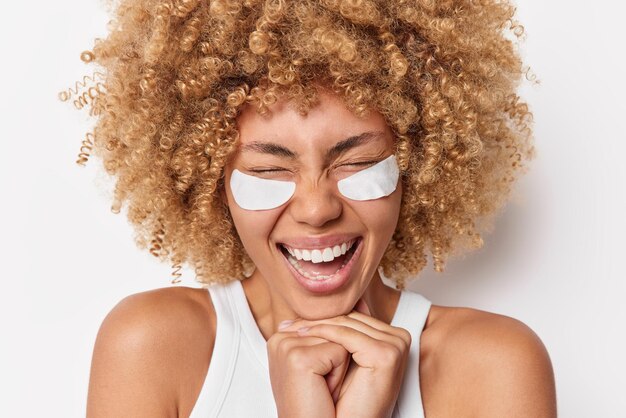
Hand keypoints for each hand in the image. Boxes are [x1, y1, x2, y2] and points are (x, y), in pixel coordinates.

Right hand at [267, 324, 350, 417]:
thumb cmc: (326, 406)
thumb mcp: (334, 362)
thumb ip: (341, 328)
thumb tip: (359, 300)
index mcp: (283, 337)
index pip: (328, 322)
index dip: (339, 350)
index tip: (327, 373)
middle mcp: (280, 338)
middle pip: (335, 326)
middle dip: (341, 356)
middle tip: (324, 384)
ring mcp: (285, 346)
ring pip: (340, 337)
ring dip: (341, 366)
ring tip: (323, 388)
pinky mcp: (296, 357)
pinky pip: (339, 351)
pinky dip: (339, 374)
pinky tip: (322, 391)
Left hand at [279, 298, 411, 417]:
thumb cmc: (344, 401)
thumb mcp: (341, 362)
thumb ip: (343, 333)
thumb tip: (325, 304)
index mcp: (393, 336)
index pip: (353, 317)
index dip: (323, 319)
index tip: (293, 322)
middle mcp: (399, 338)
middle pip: (350, 319)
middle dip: (316, 321)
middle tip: (286, 325)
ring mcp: (396, 344)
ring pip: (346, 324)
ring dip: (315, 326)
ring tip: (289, 330)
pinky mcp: (386, 354)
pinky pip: (346, 335)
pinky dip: (322, 333)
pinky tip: (301, 335)